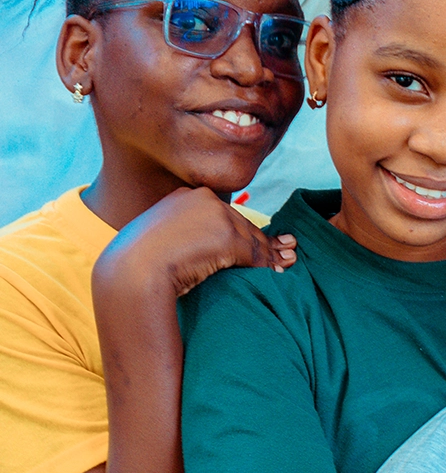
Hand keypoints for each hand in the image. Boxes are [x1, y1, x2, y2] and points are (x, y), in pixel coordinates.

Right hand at [94, 186, 295, 299]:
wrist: (131, 274)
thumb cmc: (136, 267)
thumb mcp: (159, 243)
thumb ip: (184, 237)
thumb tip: (204, 251)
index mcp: (185, 197)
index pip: (222, 214)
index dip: (243, 230)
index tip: (260, 241)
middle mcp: (203, 199)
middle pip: (242, 224)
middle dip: (265, 241)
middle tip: (287, 250)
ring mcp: (216, 216)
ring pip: (252, 239)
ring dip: (271, 255)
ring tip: (287, 264)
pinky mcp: (228, 236)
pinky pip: (254, 255)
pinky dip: (266, 266)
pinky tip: (275, 274)